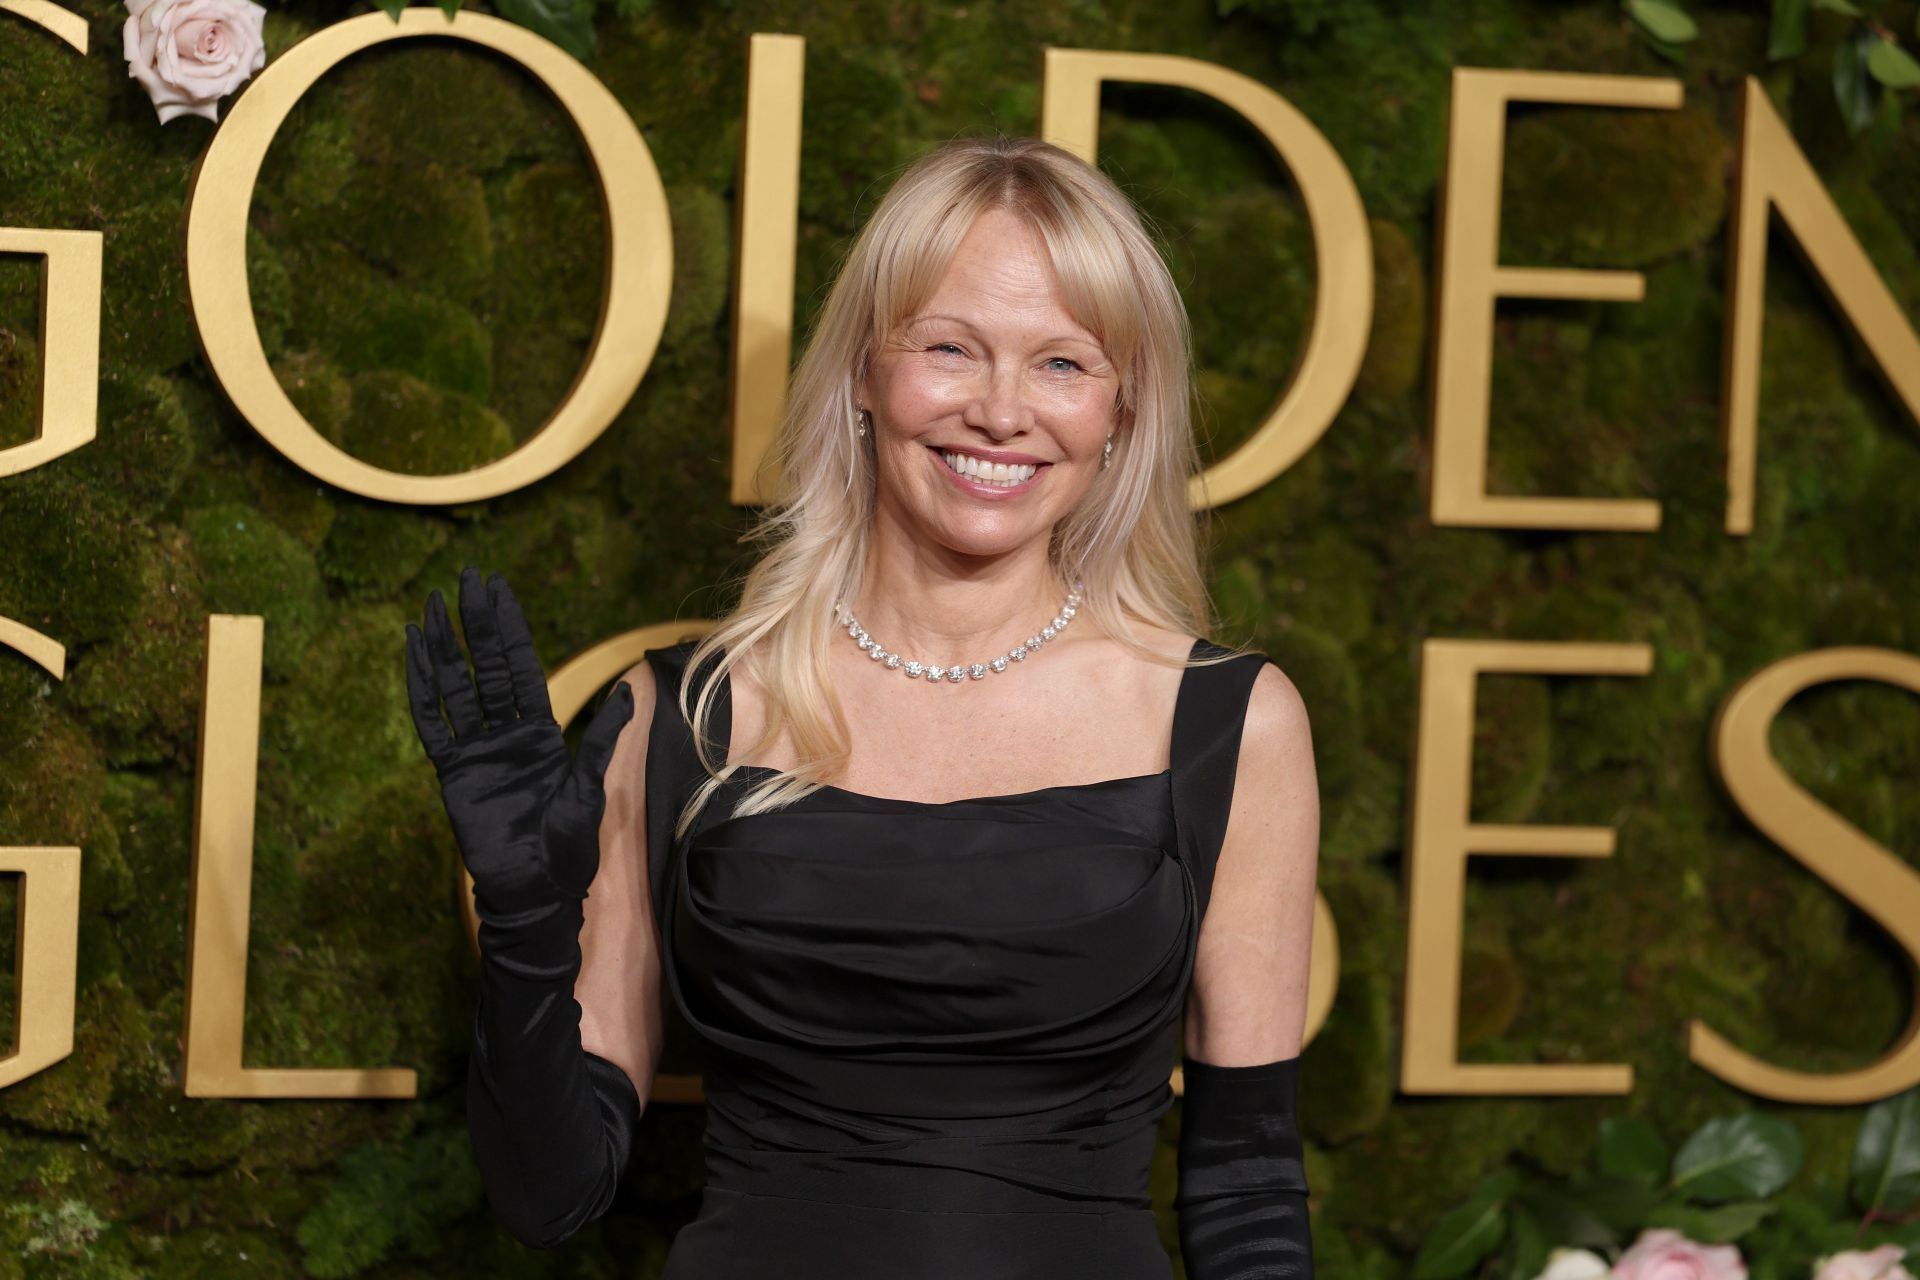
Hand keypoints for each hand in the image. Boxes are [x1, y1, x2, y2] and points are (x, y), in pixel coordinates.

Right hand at [403, 566, 633, 915]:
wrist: (538, 889)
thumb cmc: (568, 845)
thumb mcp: (591, 785)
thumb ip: (603, 738)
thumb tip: (627, 689)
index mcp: (539, 732)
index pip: (521, 667)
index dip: (510, 629)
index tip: (499, 590)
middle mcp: (504, 733)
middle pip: (486, 666)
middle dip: (478, 623)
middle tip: (466, 578)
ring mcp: (476, 750)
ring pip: (456, 687)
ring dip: (444, 647)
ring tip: (431, 605)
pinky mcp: (453, 772)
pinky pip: (433, 724)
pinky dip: (421, 689)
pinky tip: (412, 655)